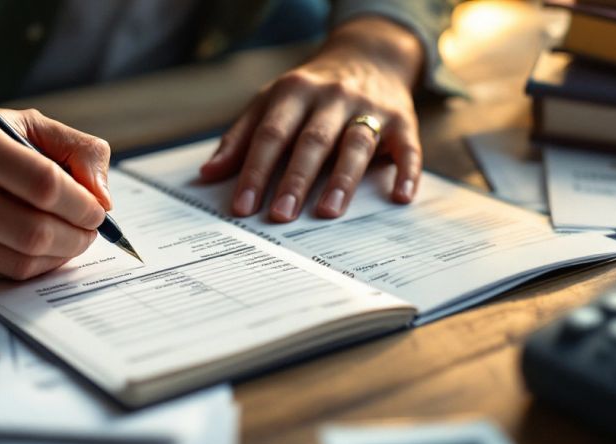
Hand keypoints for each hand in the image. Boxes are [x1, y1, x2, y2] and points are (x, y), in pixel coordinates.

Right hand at [0, 107, 111, 279]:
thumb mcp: (31, 126)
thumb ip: (79, 151)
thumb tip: (103, 199)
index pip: (44, 184)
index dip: (82, 203)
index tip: (98, 209)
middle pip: (34, 231)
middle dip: (77, 236)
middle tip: (90, 230)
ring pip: (22, 261)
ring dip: (61, 255)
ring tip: (71, 238)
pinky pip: (4, 274)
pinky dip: (36, 266)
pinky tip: (41, 248)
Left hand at [200, 17, 424, 221]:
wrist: (369, 56)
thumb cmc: (310, 92)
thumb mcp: (271, 102)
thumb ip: (241, 138)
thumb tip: (208, 174)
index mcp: (293, 91)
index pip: (271, 134)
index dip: (256, 171)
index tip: (243, 206)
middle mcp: (332, 96)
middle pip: (311, 141)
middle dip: (295, 180)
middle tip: (280, 215)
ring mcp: (369, 106)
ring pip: (356, 143)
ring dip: (342, 179)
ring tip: (328, 212)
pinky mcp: (402, 120)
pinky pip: (407, 147)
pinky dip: (406, 172)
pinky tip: (400, 197)